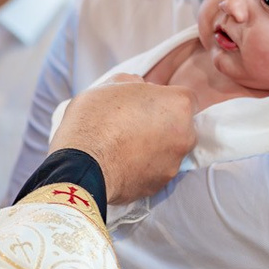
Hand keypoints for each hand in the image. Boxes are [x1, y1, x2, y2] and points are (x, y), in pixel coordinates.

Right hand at [49, 77, 194, 203]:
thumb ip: (133, 83)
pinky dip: (144, 168)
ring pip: (169, 151)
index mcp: (179, 105)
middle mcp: (185, 135)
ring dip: (154, 148)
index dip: (165, 100)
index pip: (186, 98)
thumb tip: (138, 86)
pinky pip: (155, 172)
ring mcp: (174, 163)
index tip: (147, 104)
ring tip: (125, 146)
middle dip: (164, 125)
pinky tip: (122, 162)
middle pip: (182, 126)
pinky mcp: (159, 185)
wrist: (82, 164)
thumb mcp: (111, 85)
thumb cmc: (96, 119)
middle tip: (135, 124)